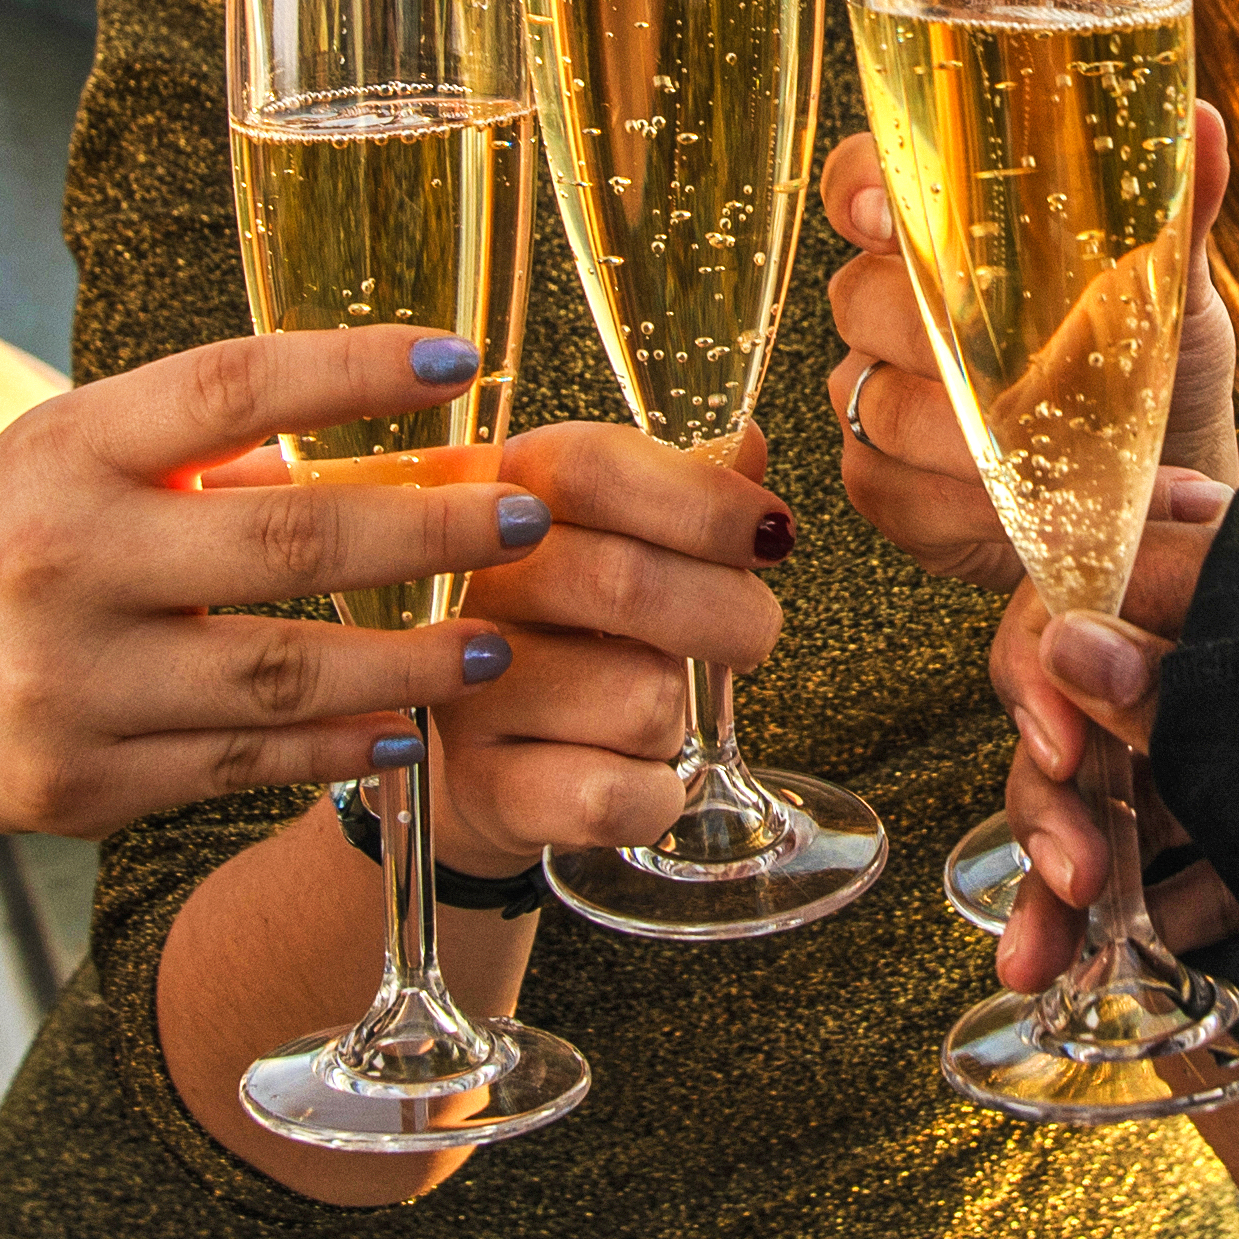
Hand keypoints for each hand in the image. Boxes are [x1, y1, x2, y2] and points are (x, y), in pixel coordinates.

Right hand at [0, 330, 542, 840]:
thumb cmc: (1, 554)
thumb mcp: (66, 464)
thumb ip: (199, 450)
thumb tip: (383, 436)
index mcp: (63, 451)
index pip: (230, 385)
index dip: (354, 368)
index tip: (463, 361)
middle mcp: (59, 561)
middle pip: (288, 538)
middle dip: (431, 530)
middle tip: (529, 518)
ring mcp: (70, 684)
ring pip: (284, 672)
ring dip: (410, 660)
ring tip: (494, 643)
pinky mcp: (83, 785)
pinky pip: (246, 764)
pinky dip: (340, 749)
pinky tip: (409, 730)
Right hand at [430, 421, 788, 871]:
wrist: (491, 757)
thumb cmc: (580, 628)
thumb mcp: (629, 538)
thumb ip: (692, 488)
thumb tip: (746, 442)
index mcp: (506, 494)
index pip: (593, 468)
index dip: (699, 499)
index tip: (773, 534)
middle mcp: (468, 584)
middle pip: (623, 581)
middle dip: (732, 615)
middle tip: (753, 636)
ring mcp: (465, 692)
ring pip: (639, 698)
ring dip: (682, 716)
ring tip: (648, 710)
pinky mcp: (483, 789)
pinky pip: (616, 796)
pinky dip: (658, 795)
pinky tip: (636, 775)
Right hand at [815, 103, 1238, 587]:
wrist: (1167, 489)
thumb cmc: (1152, 371)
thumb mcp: (1171, 291)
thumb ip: (1175, 212)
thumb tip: (1203, 120)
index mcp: (944, 243)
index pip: (863, 187)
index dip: (855, 189)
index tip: (883, 211)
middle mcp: (894, 315)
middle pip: (861, 297)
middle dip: (932, 332)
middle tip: (1015, 366)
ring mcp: (880, 401)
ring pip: (882, 403)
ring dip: (974, 437)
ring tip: (1068, 454)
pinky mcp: (889, 490)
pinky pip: (898, 490)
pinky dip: (979, 505)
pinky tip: (1046, 511)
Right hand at [983, 467, 1238, 985]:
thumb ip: (1184, 671)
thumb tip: (1068, 641)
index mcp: (1205, 577)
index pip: (1072, 592)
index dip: (1044, 666)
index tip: (1058, 747)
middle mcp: (1188, 653)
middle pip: (1068, 711)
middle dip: (1050, 805)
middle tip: (1070, 878)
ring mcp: (1205, 744)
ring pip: (1096, 800)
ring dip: (1057, 882)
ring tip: (1037, 964)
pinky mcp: (1233, 828)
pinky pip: (1154, 867)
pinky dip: (1123, 919)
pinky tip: (1087, 971)